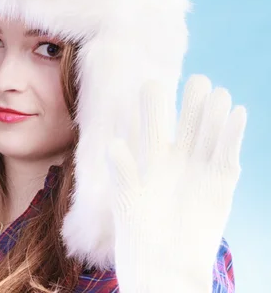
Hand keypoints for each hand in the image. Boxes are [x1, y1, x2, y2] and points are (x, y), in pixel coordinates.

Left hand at [108, 74, 245, 291]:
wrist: (163, 268)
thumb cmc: (138, 237)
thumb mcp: (126, 203)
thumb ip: (123, 172)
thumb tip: (114, 143)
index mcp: (147, 160)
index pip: (151, 127)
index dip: (153, 107)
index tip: (153, 82)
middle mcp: (174, 161)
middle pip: (185, 125)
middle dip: (190, 104)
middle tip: (197, 79)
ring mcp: (198, 170)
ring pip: (207, 137)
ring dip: (213, 117)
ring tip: (216, 92)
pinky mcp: (220, 186)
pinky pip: (227, 156)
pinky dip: (231, 136)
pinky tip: (235, 113)